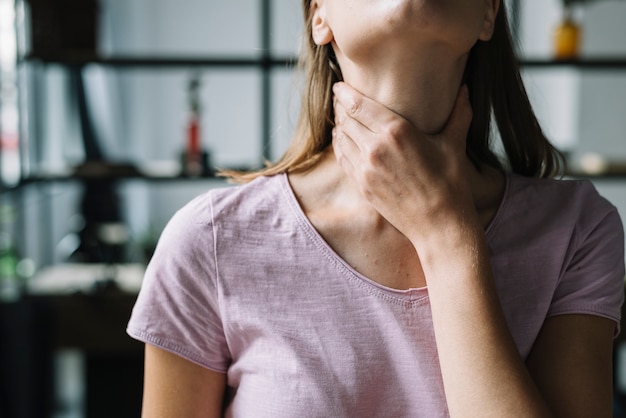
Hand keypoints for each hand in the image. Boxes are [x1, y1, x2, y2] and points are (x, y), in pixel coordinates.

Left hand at [332, 82, 475, 242]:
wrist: (440, 225)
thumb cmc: (450, 184)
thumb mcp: (454, 145)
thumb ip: (458, 113)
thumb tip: (465, 89)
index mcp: (396, 131)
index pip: (358, 105)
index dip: (345, 93)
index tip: (340, 86)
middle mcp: (375, 148)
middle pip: (345, 119)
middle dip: (340, 107)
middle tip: (339, 99)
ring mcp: (365, 169)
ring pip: (341, 138)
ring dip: (338, 126)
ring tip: (340, 118)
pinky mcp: (362, 186)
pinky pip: (342, 159)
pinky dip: (339, 146)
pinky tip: (342, 140)